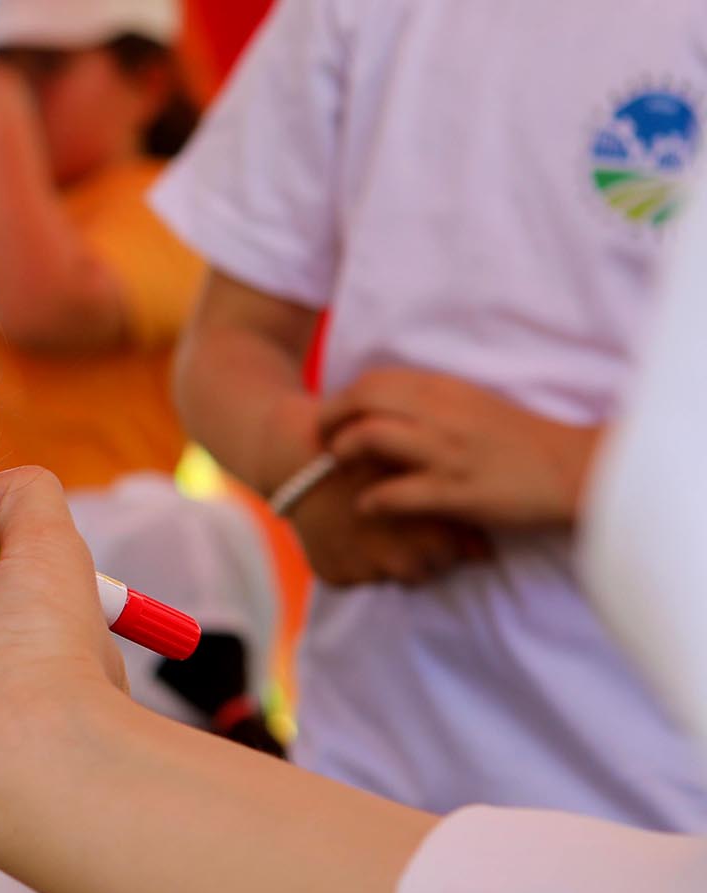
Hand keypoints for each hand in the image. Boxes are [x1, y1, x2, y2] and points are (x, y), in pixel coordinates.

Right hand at [286, 457, 488, 586]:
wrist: (300, 455)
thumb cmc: (370, 454)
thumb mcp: (421, 473)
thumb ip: (459, 515)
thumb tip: (486, 556)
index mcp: (427, 530)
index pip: (453, 558)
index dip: (445, 541)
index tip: (431, 523)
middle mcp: (398, 557)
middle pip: (423, 572)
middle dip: (415, 554)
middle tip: (396, 524)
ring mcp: (364, 569)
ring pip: (386, 576)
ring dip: (381, 559)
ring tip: (369, 527)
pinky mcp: (333, 576)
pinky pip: (351, 578)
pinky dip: (349, 561)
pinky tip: (343, 534)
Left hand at [319, 368, 601, 528]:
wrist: (574, 468)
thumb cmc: (520, 440)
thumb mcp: (472, 406)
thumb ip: (431, 404)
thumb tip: (388, 409)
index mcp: (446, 391)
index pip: (375, 381)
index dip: (342, 399)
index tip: (333, 419)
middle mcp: (441, 414)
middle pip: (362, 400)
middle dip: (329, 419)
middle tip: (322, 442)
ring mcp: (446, 452)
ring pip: (370, 437)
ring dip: (342, 452)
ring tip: (339, 468)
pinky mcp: (455, 490)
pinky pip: (395, 492)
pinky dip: (371, 500)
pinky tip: (367, 507)